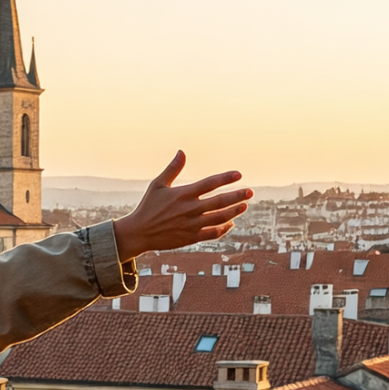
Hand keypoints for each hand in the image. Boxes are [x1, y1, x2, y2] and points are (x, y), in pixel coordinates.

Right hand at [111, 152, 251, 260]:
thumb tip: (182, 151)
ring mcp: (191, 225)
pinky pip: (212, 233)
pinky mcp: (191, 238)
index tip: (238, 175)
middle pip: (219, 201)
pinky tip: (230, 222)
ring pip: (219, 218)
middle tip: (250, 192)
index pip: (209, 183)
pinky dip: (223, 228)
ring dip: (233, 212)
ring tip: (244, 205)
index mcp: (182, 194)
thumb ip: (172, 169)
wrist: (139, 233)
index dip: (225, 178)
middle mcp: (189, 209)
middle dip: (237, 196)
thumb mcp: (158, 185)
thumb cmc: (148, 206)